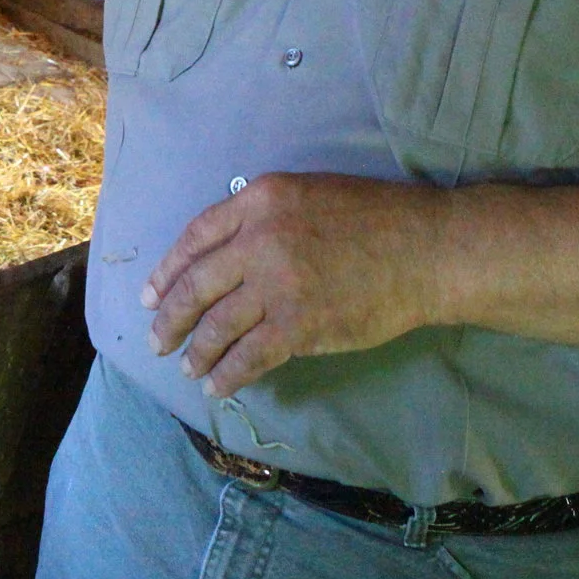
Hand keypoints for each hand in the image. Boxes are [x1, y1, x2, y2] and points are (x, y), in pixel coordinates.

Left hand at [140, 173, 449, 395]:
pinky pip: (249, 355)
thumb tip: (225, 252)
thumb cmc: (375, 218)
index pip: (195, 236)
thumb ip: (262, 217)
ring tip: (187, 366)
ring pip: (217, 324)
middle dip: (169, 316)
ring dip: (196, 350)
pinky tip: (216, 385)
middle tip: (156, 338)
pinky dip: (227, 374)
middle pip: (196, 284)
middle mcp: (259, 239)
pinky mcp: (299, 325)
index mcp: (259, 200)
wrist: (426, 250)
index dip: (168, 270)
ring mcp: (278, 284)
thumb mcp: (308, 193)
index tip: (151, 294)